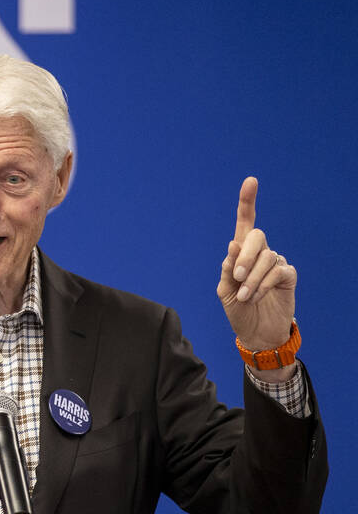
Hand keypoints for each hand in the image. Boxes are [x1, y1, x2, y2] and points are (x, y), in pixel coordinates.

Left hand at [217, 177, 296, 358]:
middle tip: (236, 278)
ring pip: (266, 257)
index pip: (245, 223)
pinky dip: (264, 284)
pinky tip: (257, 295)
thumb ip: (227, 270)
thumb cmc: (238, 310)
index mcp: (240, 253)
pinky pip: (278, 271)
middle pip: (256, 236)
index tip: (251, 181)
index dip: (247, 202)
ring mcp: (275, 263)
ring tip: (245, 296)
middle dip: (244, 256)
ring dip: (252, 278)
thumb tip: (232, 245)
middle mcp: (259, 253)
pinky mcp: (288, 276)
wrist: (256, 332)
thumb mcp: (225, 292)